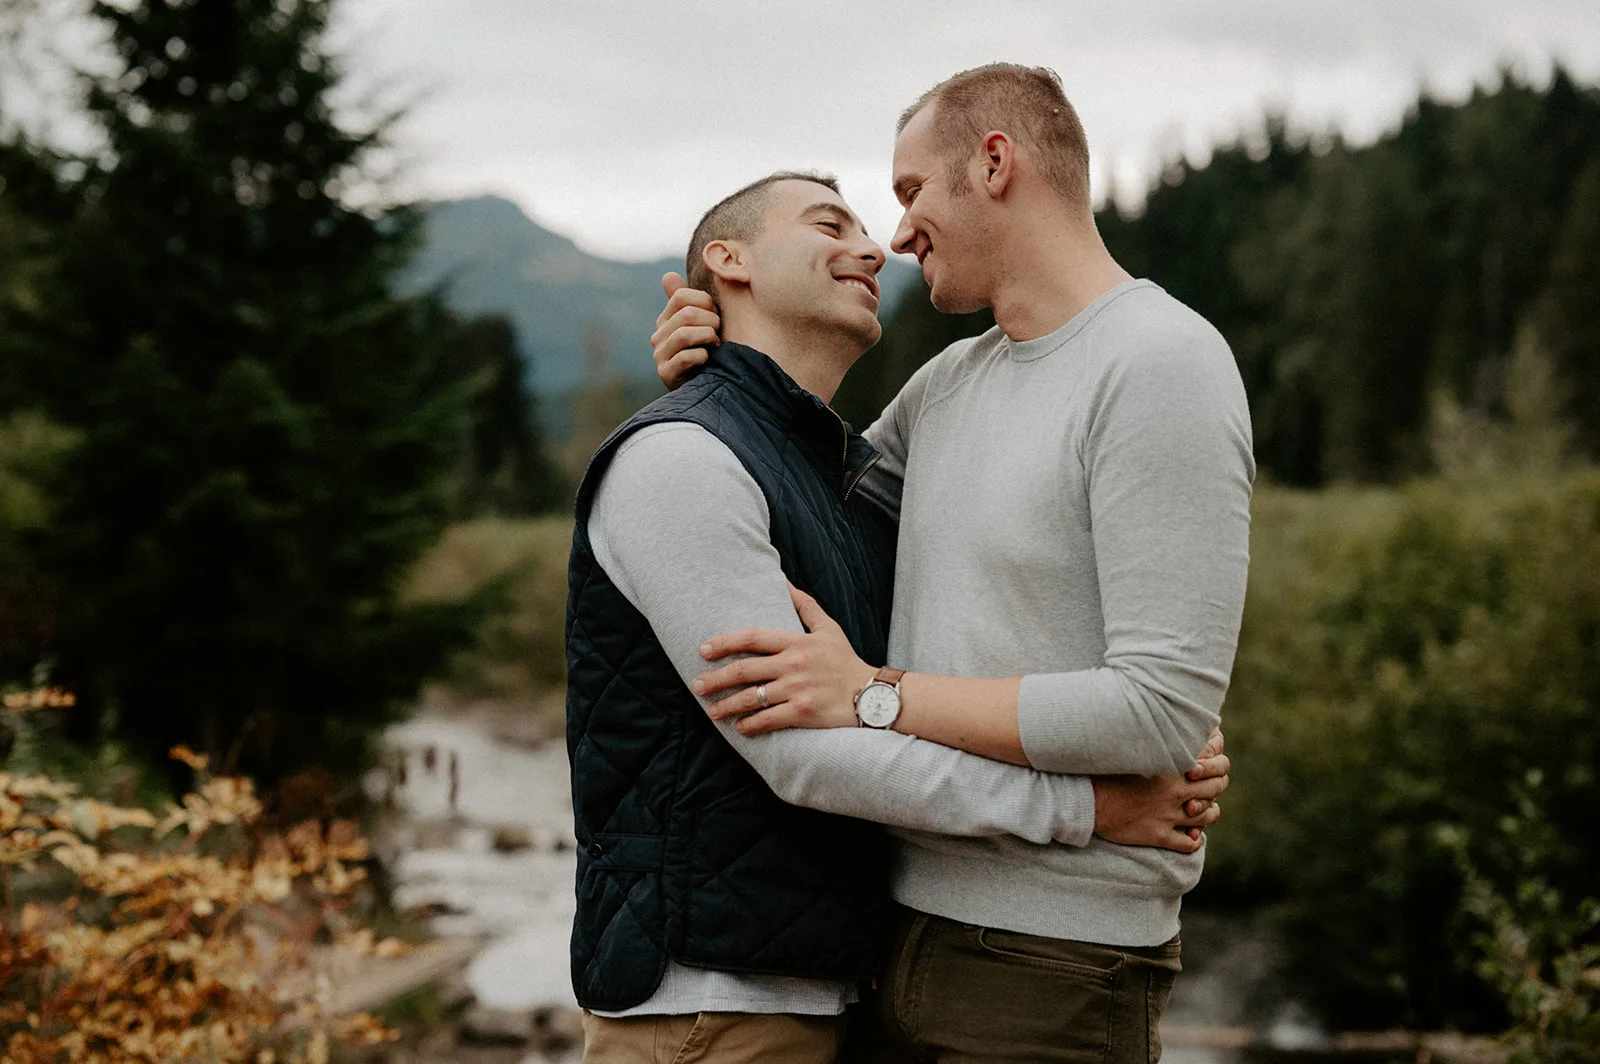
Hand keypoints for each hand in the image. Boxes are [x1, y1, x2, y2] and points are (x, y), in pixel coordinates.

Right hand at [651, 272, 720, 389]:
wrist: (706, 388)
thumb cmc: (708, 352)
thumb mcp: (700, 324)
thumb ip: (688, 301)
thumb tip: (668, 275)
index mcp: (666, 319)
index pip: (682, 296)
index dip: (705, 301)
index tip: (716, 313)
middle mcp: (658, 336)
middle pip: (686, 314)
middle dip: (711, 321)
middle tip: (719, 331)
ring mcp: (660, 355)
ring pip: (684, 334)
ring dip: (707, 336)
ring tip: (716, 343)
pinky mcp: (666, 374)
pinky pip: (686, 357)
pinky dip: (702, 355)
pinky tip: (709, 359)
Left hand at [692, 584, 875, 734]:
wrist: (871, 694)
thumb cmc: (845, 660)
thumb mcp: (828, 627)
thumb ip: (804, 605)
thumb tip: (784, 581)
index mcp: (796, 642)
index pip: (753, 638)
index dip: (725, 642)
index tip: (704, 649)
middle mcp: (794, 664)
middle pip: (745, 669)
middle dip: (717, 679)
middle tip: (697, 686)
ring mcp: (798, 689)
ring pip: (752, 698)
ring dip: (727, 706)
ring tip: (712, 711)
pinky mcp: (803, 712)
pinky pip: (768, 719)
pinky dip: (750, 724)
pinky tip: (739, 727)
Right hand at [1092, 746, 1229, 853]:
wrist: (1085, 800)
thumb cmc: (1105, 770)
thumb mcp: (1133, 748)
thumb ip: (1156, 741)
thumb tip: (1166, 728)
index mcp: (1171, 766)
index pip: (1213, 761)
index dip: (1217, 762)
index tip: (1211, 762)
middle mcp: (1175, 791)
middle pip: (1215, 787)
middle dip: (1218, 784)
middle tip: (1213, 784)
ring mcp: (1168, 815)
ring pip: (1206, 816)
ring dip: (1210, 812)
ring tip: (1206, 810)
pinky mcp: (1158, 835)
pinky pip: (1188, 843)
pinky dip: (1195, 840)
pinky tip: (1192, 835)